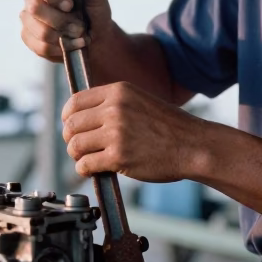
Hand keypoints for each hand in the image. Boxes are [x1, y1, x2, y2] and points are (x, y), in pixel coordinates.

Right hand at [20, 0, 113, 61]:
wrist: (95, 40)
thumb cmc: (94, 14)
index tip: (70, 5)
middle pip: (35, 8)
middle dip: (62, 20)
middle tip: (80, 26)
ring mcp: (28, 20)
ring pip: (41, 31)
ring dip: (64, 36)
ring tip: (78, 35)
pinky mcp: (29, 39)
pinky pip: (41, 47)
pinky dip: (60, 48)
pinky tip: (70, 44)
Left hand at [61, 81, 205, 181]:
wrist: (193, 145)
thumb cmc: (169, 127)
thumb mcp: (139, 100)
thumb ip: (112, 104)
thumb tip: (81, 116)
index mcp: (118, 91)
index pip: (75, 101)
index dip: (68, 117)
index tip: (71, 127)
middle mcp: (114, 109)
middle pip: (71, 125)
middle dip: (71, 138)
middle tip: (79, 147)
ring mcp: (116, 133)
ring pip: (75, 145)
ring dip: (78, 156)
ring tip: (88, 159)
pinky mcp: (119, 157)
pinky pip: (85, 164)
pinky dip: (85, 170)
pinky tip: (94, 170)